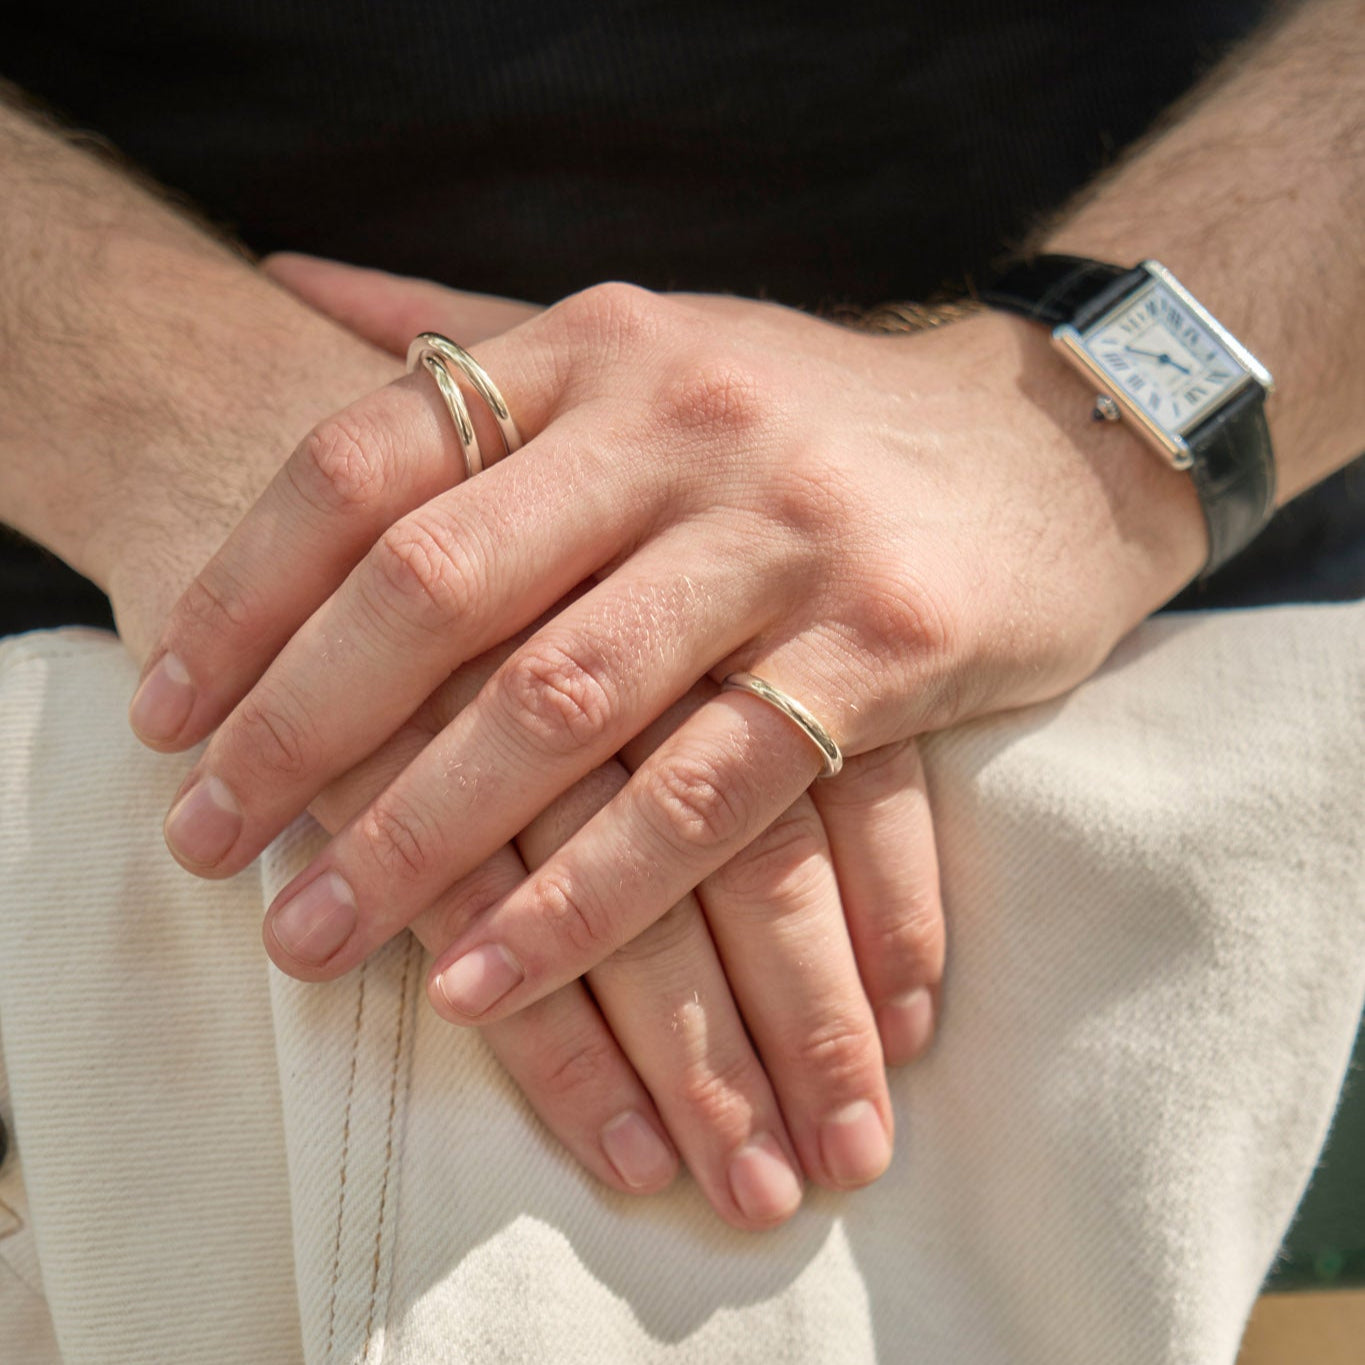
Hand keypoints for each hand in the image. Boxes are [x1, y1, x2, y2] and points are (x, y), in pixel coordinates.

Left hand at [113, 258, 946, 1227]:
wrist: (1049, 444)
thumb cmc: (816, 418)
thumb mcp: (651, 342)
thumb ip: (477, 326)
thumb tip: (293, 282)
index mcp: (597, 349)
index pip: (368, 462)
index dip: (247, 596)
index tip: (167, 714)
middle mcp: (679, 424)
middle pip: (438, 589)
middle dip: (301, 734)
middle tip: (205, 850)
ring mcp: (784, 533)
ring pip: (562, 705)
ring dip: (422, 841)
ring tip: (316, 943)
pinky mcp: (882, 645)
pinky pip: (705, 794)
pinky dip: (588, 898)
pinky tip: (491, 977)